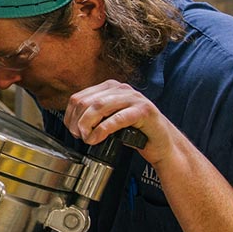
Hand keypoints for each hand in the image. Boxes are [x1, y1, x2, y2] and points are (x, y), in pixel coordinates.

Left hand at [63, 80, 178, 166]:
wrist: (162, 143)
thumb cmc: (135, 132)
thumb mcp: (110, 119)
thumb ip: (94, 115)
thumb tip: (71, 122)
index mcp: (110, 88)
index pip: (78, 97)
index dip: (70, 116)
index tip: (73, 131)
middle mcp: (121, 89)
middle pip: (86, 102)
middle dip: (77, 122)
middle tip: (79, 137)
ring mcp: (134, 98)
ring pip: (99, 106)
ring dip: (87, 125)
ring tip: (87, 139)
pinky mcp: (144, 111)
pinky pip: (116, 118)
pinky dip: (102, 130)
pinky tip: (97, 139)